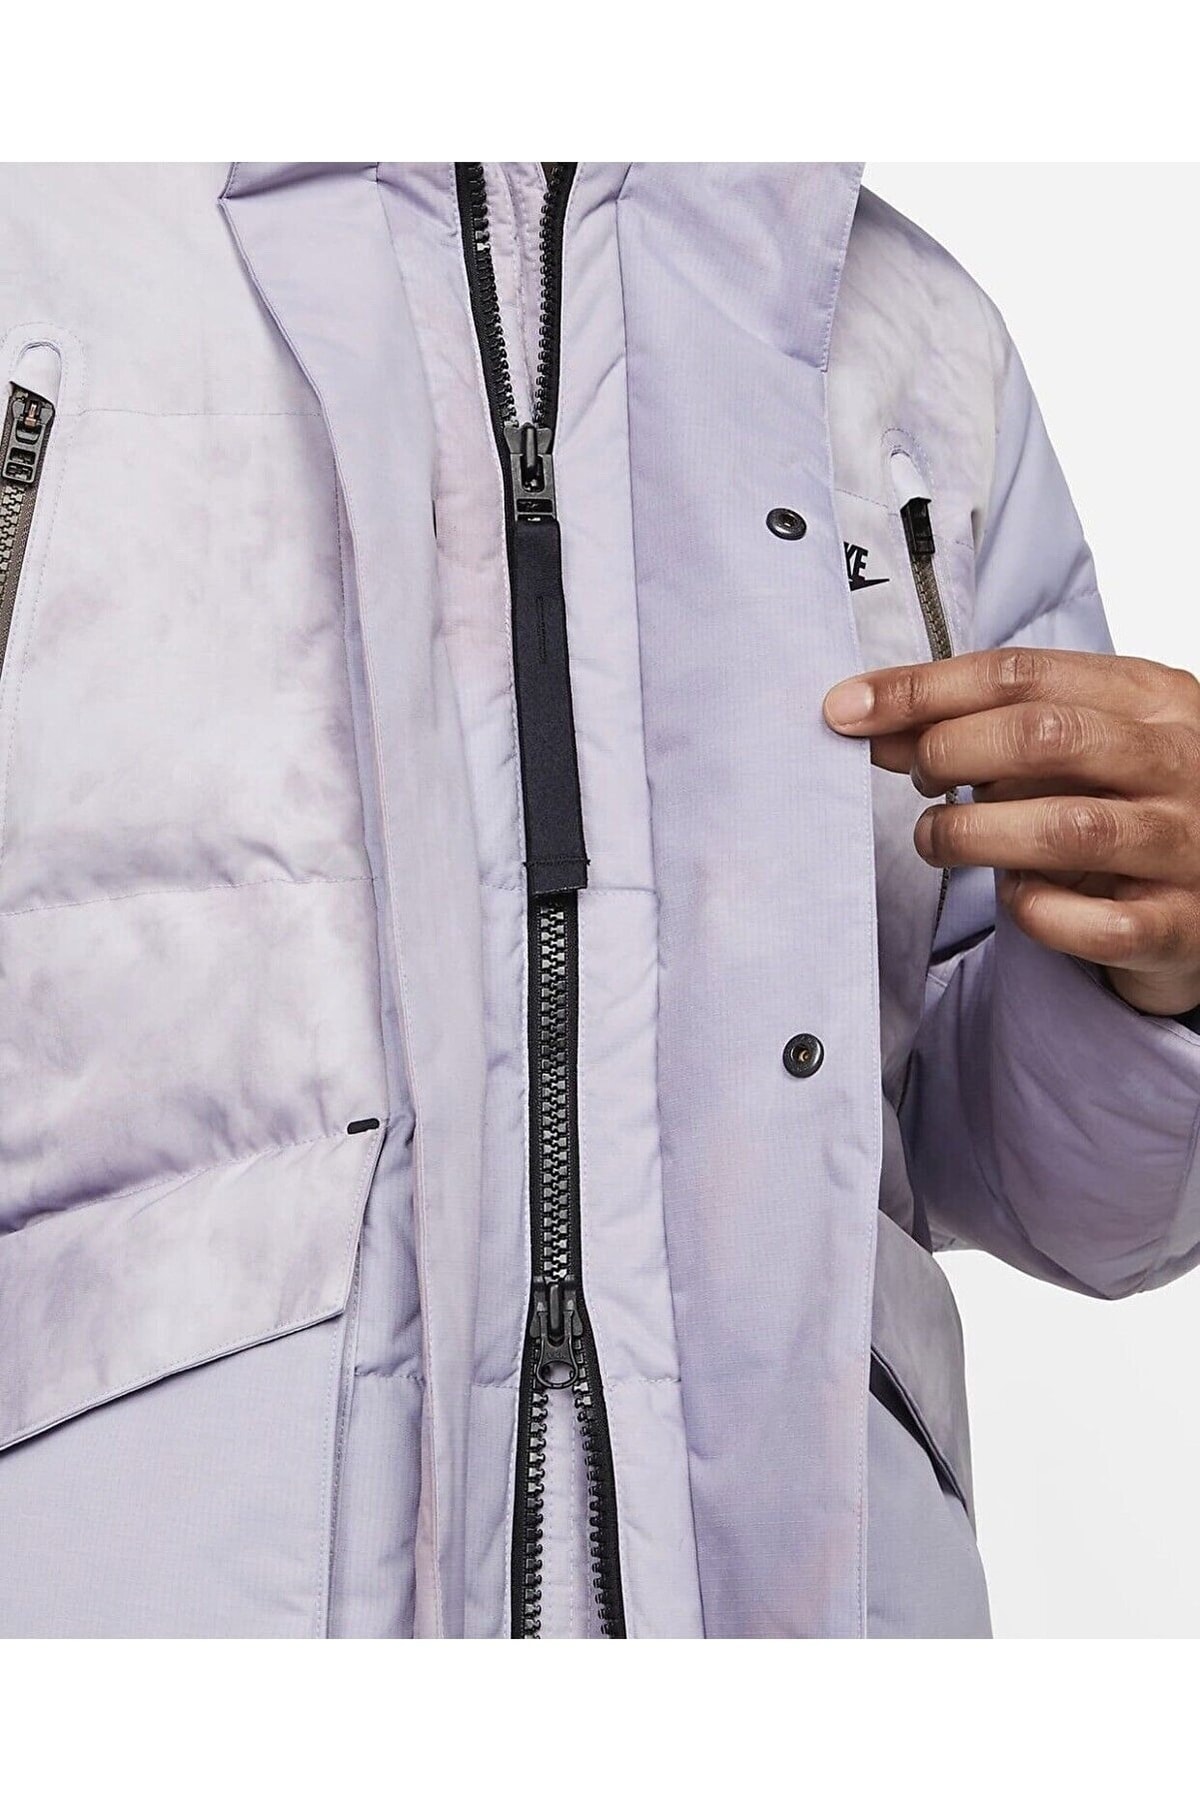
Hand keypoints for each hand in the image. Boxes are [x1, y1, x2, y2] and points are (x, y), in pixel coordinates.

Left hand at [823, 648, 1199, 1016]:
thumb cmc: (1128, 805)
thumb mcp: (1070, 748)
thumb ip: (980, 729)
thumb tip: (870, 720)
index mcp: (1153, 697)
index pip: (1020, 673)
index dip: (922, 689)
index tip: (848, 709)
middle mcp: (1179, 761)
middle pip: (1043, 737)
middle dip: (949, 753)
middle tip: (917, 779)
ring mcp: (1186, 845)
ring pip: (1066, 829)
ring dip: (973, 834)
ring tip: (938, 838)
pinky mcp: (1180, 925)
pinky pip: (1094, 924)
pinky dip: (1035, 912)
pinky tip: (1016, 897)